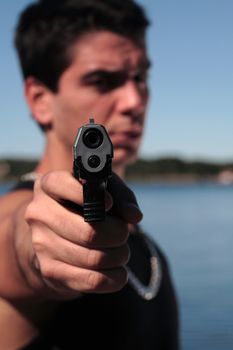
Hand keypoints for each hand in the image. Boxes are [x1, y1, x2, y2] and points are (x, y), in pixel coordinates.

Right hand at [25, 171, 141, 298]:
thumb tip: (134, 216)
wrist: (54, 236)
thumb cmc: (85, 205)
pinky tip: (118, 272)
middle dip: (117, 235)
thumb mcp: (103, 189)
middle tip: (123, 234)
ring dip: (118, 257)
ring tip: (121, 252)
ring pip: (94, 259)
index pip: (65, 186)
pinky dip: (114, 278)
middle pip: (89, 232)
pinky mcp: (49, 271)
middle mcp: (39, 213)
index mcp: (49, 184)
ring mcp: (41, 244)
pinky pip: (92, 280)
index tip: (110, 204)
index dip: (95, 197)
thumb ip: (120, 195)